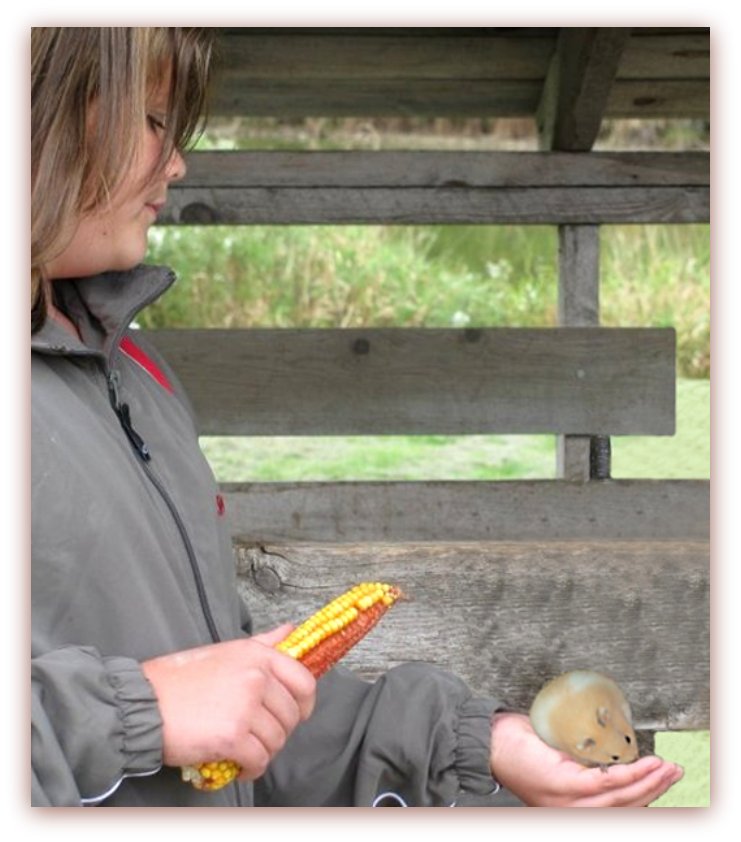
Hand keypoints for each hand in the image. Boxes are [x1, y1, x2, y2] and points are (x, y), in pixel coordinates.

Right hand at [142, 626, 315, 779]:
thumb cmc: (179, 678)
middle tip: (256, 736)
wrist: (142, 703)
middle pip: (291, 716)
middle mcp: (256, 676)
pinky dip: (251, 769)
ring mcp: (246, 706)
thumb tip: (290, 630)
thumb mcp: (225, 651)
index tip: (296, 714)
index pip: (304, 681)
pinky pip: (259, 760)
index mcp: (257, 654)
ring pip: (276, 740)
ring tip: (242, 750)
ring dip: (263, 751)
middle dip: (278, 731)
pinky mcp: (233, 736)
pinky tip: (237, 766)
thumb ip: (262, 643)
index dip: (305, 703)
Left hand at [490, 712, 683, 806]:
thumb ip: (578, 762)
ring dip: (650, 782)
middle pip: (625, 808)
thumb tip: (606, 748)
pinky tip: (645, 763)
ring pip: (621, 798)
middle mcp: (569, 812)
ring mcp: (567, 802)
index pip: (615, 810)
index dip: (644, 798)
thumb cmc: (517, 745)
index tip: (663, 782)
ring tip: (666, 767)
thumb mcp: (554, 758)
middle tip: (674, 772)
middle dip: (655, 790)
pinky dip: (631, 773)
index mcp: (569, 809)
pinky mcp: (563, 785)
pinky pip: (606, 782)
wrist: (487, 741)